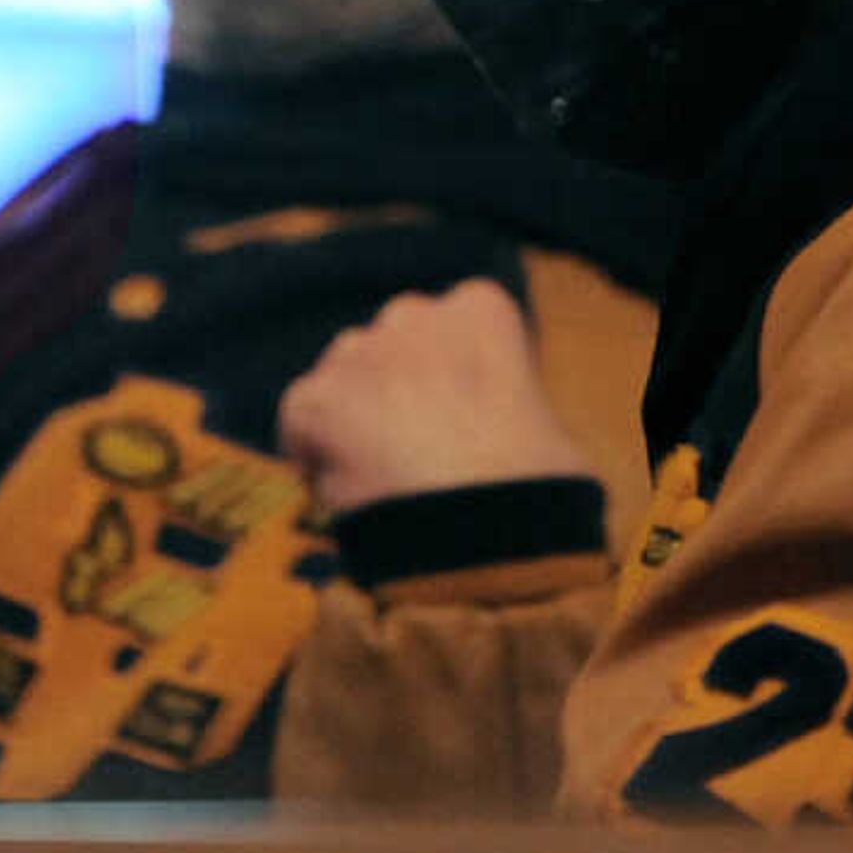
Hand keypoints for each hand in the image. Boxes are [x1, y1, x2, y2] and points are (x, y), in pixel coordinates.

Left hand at [277, 277, 590, 516]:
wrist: (482, 543)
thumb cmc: (535, 496)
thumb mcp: (551, 434)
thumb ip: (514, 404)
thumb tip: (504, 432)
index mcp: (481, 309)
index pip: (457, 324)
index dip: (458, 376)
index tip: (466, 420)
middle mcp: (414, 315)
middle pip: (393, 342)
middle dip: (400, 385)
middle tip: (416, 450)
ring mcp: (358, 355)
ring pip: (344, 375)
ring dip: (355, 413)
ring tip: (381, 478)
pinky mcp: (314, 400)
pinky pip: (301, 421)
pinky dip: (313, 453)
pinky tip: (345, 493)